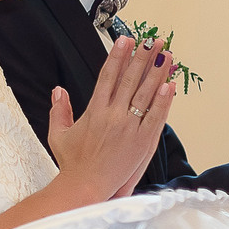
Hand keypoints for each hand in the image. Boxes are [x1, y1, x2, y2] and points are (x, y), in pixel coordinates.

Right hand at [47, 39, 175, 199]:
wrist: (85, 187)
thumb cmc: (72, 163)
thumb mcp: (58, 134)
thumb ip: (58, 110)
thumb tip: (58, 90)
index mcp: (94, 111)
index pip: (108, 76)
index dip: (118, 56)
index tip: (126, 40)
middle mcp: (113, 116)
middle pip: (131, 79)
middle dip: (143, 57)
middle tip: (153, 40)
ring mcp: (129, 128)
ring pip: (146, 94)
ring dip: (157, 72)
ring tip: (167, 55)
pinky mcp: (142, 142)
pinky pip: (156, 117)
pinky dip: (164, 101)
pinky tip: (170, 85)